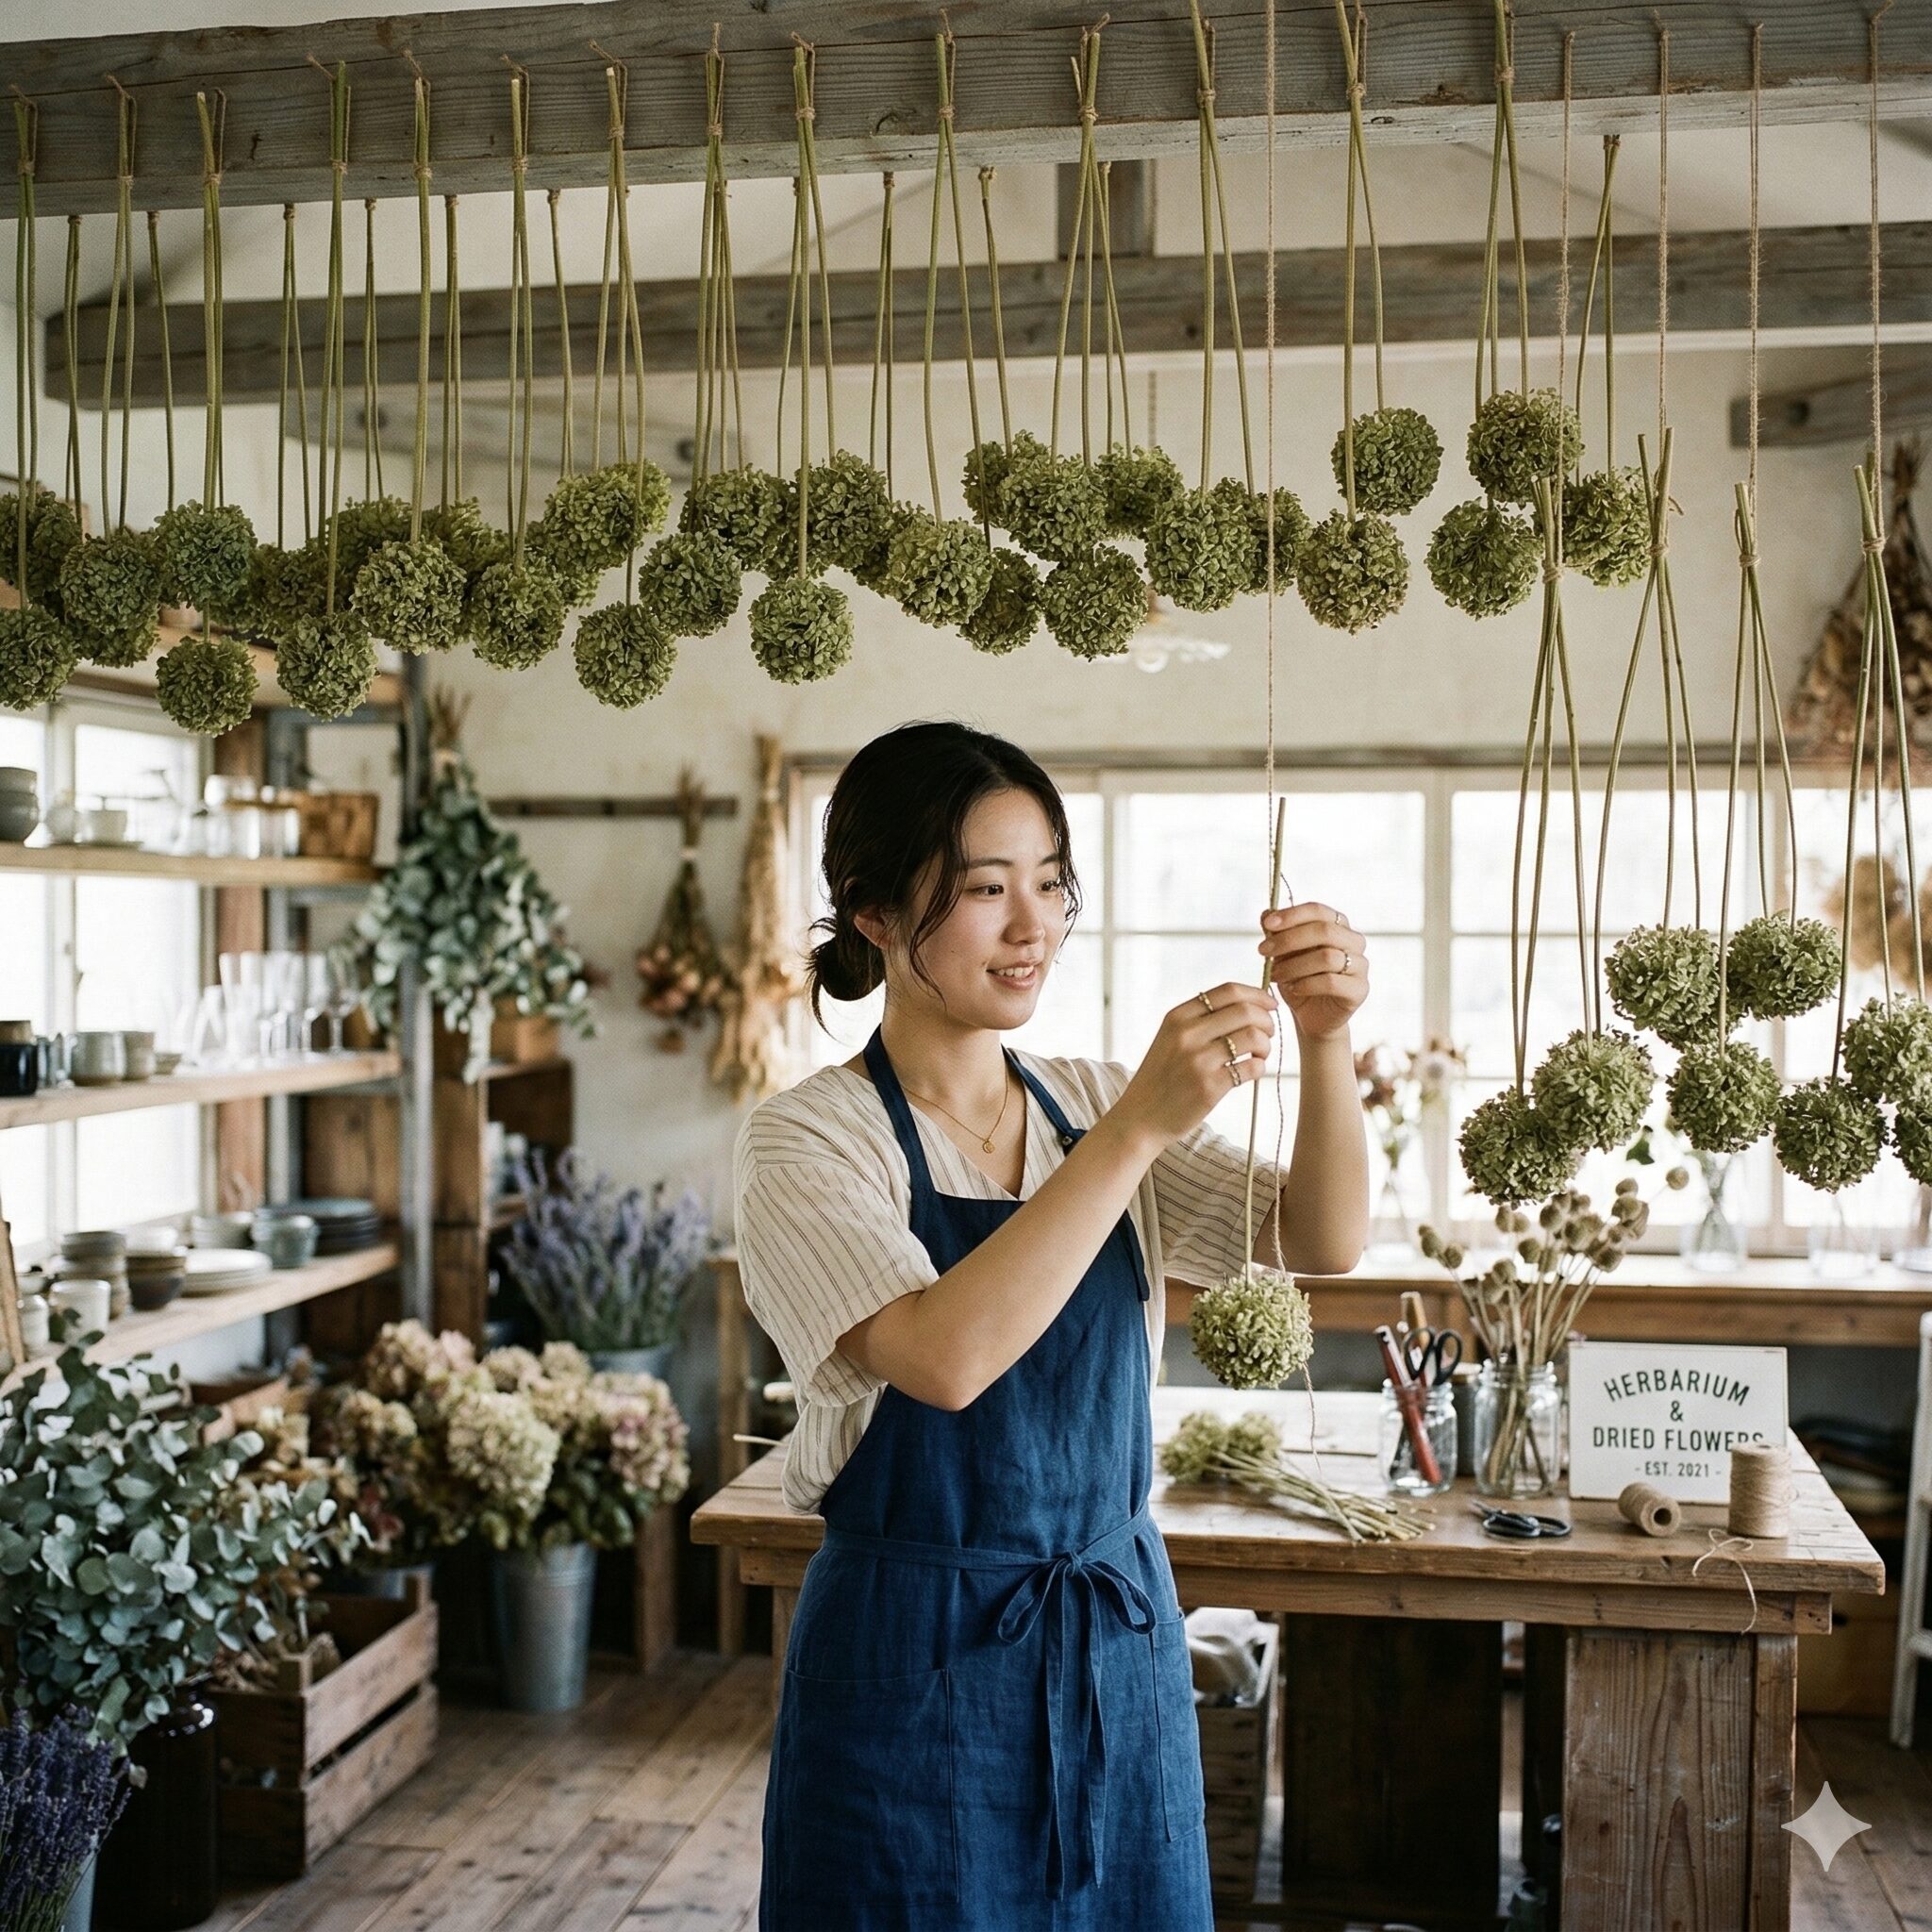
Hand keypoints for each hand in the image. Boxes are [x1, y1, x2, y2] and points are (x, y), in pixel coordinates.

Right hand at [1113, 980, 1277, 1148]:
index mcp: (1177, 1017)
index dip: (1257, 995)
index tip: (1270, 1004)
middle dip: (1267, 1020)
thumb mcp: (1170, 1038)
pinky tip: (1252, 1071)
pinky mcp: (1209, 1087)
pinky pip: (1251, 1067)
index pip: (1228, 991)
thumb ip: (1200, 1021)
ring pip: (1253, 1037)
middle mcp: (1187, 1034)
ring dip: (1266, 1044)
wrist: (1140, 1118)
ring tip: (1260, 1054)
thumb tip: (1248, 1006)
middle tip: (1269, 1032)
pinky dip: (1260, 1067)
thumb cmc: (1161, 1078)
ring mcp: (1198, 1061)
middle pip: (1246, 1011)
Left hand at [1261, 902, 1368, 1041]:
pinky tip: (1292, 989)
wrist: (1312, 1017)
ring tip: (1274, 974)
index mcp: (1338, 925)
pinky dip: (1306, 984)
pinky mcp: (1360, 989)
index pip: (1318, 910)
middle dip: (1289, 940)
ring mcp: (1360, 965)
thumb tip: (1266, 911)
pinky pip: (1331, 982)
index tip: (1267, 924)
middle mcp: (1354, 941)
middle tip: (1263, 950)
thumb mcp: (1283, 955)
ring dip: (1294, 965)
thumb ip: (1277, 933)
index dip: (1292, 915)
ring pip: (1327, 957)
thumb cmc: (1299, 980)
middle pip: (1325, 931)